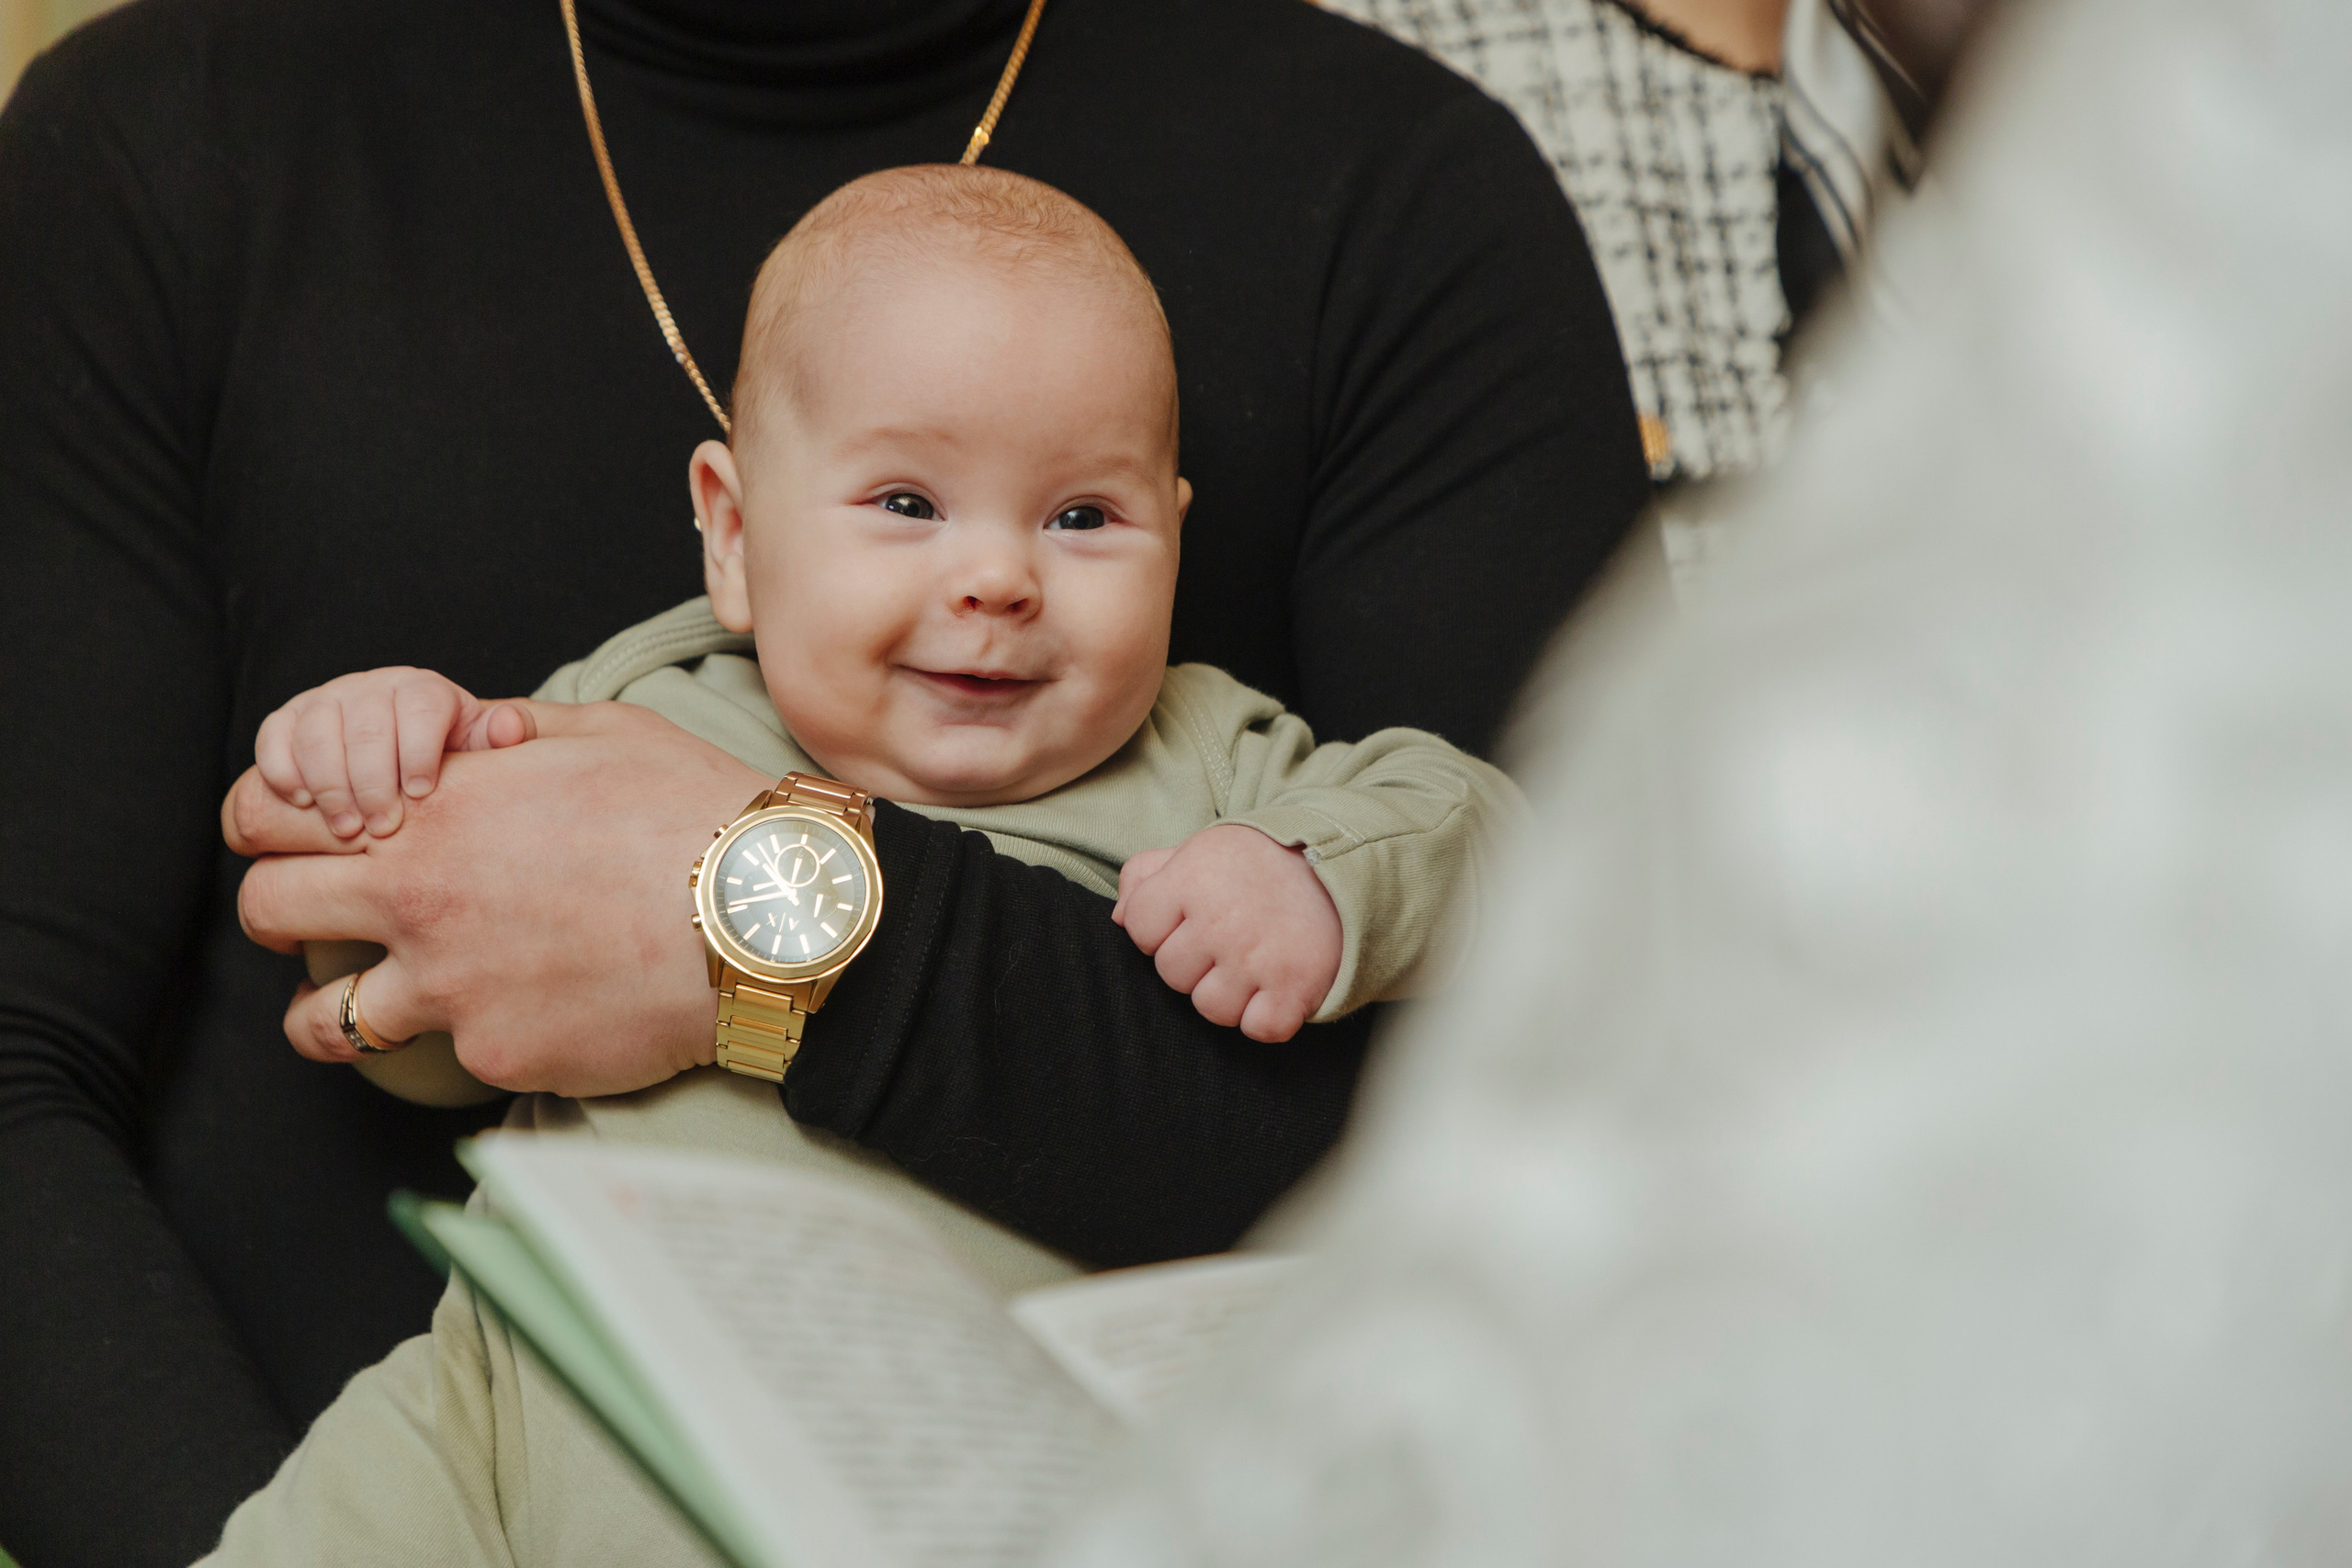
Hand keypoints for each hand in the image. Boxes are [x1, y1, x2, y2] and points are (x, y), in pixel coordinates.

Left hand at [225, 700, 769, 1095]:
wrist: (773, 917)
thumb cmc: (697, 812)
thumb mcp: (603, 732)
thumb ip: (510, 731)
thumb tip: (470, 734)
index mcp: (435, 808)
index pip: (271, 812)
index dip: (265, 821)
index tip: (285, 835)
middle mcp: (421, 900)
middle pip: (264, 911)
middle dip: (274, 910)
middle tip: (310, 919)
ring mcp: (452, 989)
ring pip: (318, 1021)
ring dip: (324, 1011)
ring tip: (363, 1007)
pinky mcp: (498, 1055)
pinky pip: (448, 1057)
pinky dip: (470, 1039)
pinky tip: (521, 1017)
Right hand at [254, 667, 535, 838]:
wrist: (405, 757)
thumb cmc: (450, 761)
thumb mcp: (482, 750)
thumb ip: (503, 737)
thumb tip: (509, 726)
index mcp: (423, 690)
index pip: (420, 708)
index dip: (420, 751)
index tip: (423, 795)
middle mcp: (372, 687)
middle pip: (366, 726)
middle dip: (373, 782)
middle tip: (383, 828)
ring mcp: (327, 701)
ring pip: (317, 732)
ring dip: (328, 784)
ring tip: (346, 828)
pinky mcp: (288, 720)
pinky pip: (274, 736)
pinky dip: (281, 768)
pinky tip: (301, 802)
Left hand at [1111, 823, 1341, 1042]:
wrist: (1341, 858)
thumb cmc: (1258, 859)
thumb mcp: (1198, 849)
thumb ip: (1146, 876)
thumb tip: (1118, 918)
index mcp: (1191, 880)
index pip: (1138, 928)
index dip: (1158, 927)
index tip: (1187, 917)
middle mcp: (1220, 921)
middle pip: (1171, 974)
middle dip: (1192, 962)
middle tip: (1224, 940)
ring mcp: (1257, 958)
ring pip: (1210, 1008)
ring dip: (1226, 993)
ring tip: (1248, 965)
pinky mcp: (1295, 986)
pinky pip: (1259, 1028)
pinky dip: (1265, 1018)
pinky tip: (1272, 990)